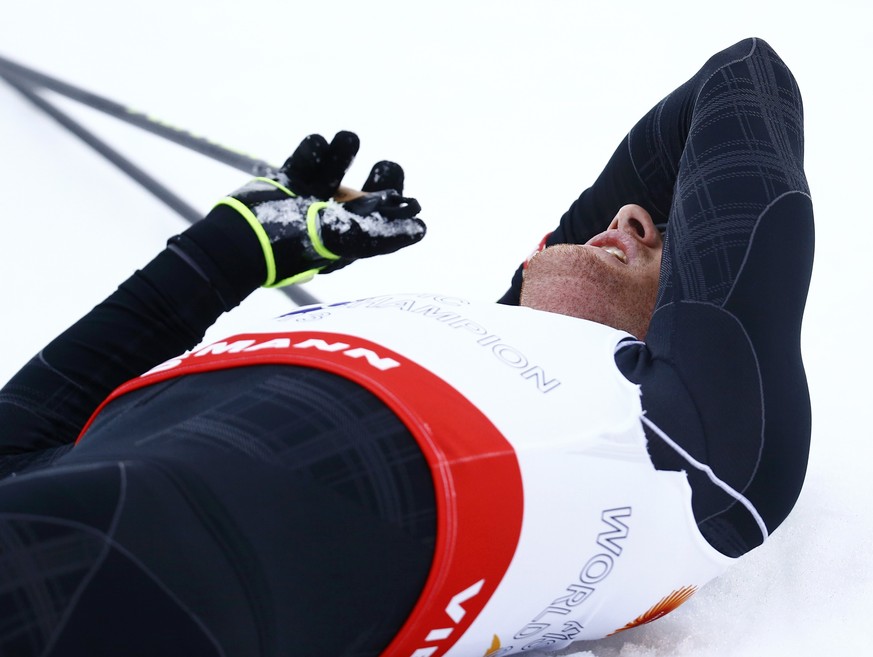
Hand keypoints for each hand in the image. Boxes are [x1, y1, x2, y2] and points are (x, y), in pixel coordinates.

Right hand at [214, 131, 424, 286]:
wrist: (242, 238)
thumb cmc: (296, 244)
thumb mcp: (346, 237)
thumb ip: (383, 233)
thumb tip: (422, 230)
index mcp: (346, 239)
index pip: (380, 220)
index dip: (395, 202)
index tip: (401, 188)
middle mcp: (329, 221)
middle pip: (362, 197)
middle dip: (377, 179)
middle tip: (388, 164)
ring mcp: (305, 202)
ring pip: (333, 174)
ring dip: (343, 156)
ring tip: (349, 138)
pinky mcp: (283, 186)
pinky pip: (303, 163)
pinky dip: (312, 151)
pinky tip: (320, 141)